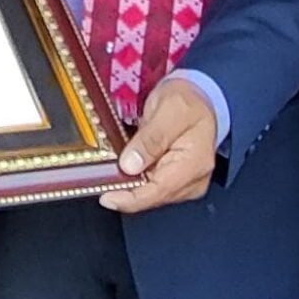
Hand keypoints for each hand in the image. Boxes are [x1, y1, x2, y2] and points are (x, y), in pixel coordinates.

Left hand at [101, 75, 218, 214]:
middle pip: (152, 196)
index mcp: (195, 163)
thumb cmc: (187, 102)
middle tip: (100, 178)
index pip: (160, 191)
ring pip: (148, 194)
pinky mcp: (175, 182)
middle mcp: (192, 180)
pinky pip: (150, 187)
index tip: (107, 198)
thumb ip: (151, 138)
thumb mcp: (168, 110)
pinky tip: (122, 169)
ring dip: (128, 185)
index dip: (130, 199)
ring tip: (110, 169)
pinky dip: (134, 180)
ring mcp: (184, 184)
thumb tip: (130, 165)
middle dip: (125, 190)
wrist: (197, 100)